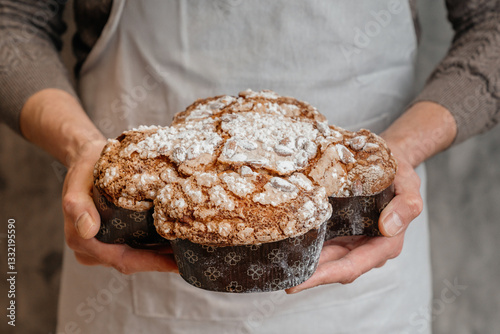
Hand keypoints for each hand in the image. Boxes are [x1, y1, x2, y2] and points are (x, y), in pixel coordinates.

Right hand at [62, 139, 177, 273]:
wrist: (85, 159)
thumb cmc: (84, 170)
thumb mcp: (78, 183)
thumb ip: (78, 206)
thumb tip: (88, 230)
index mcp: (81, 240)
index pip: (121, 259)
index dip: (150, 263)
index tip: (174, 263)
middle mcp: (90, 250)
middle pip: (130, 262)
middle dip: (159, 262)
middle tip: (188, 258)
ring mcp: (101, 246)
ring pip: (134, 258)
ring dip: (159, 256)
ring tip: (186, 252)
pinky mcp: (112, 238)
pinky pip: (134, 248)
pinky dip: (153, 247)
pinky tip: (173, 242)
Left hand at [286, 142, 422, 292]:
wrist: (392, 161)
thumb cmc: (400, 175)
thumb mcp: (409, 186)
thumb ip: (405, 206)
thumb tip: (388, 227)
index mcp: (385, 244)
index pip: (352, 266)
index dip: (327, 275)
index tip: (303, 281)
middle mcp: (367, 246)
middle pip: (336, 267)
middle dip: (311, 276)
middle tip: (285, 280)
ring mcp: (354, 239)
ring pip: (328, 258)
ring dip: (308, 264)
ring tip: (283, 268)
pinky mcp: (343, 229)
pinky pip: (326, 242)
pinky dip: (310, 247)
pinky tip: (291, 246)